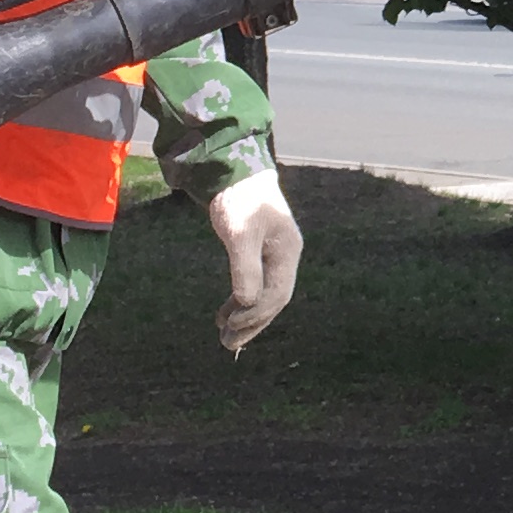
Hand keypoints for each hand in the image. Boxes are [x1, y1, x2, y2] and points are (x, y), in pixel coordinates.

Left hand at [206, 171, 301, 351]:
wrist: (234, 169)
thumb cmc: (239, 198)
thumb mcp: (240, 233)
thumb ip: (245, 268)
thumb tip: (247, 303)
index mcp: (287, 252)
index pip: (277, 295)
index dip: (255, 315)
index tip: (231, 327)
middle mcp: (285, 256)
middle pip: (274, 299)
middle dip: (252, 323)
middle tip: (228, 343)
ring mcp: (274, 254)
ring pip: (264, 294)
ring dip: (245, 315)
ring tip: (224, 334)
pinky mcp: (259, 250)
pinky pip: (254, 283)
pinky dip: (240, 300)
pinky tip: (224, 311)